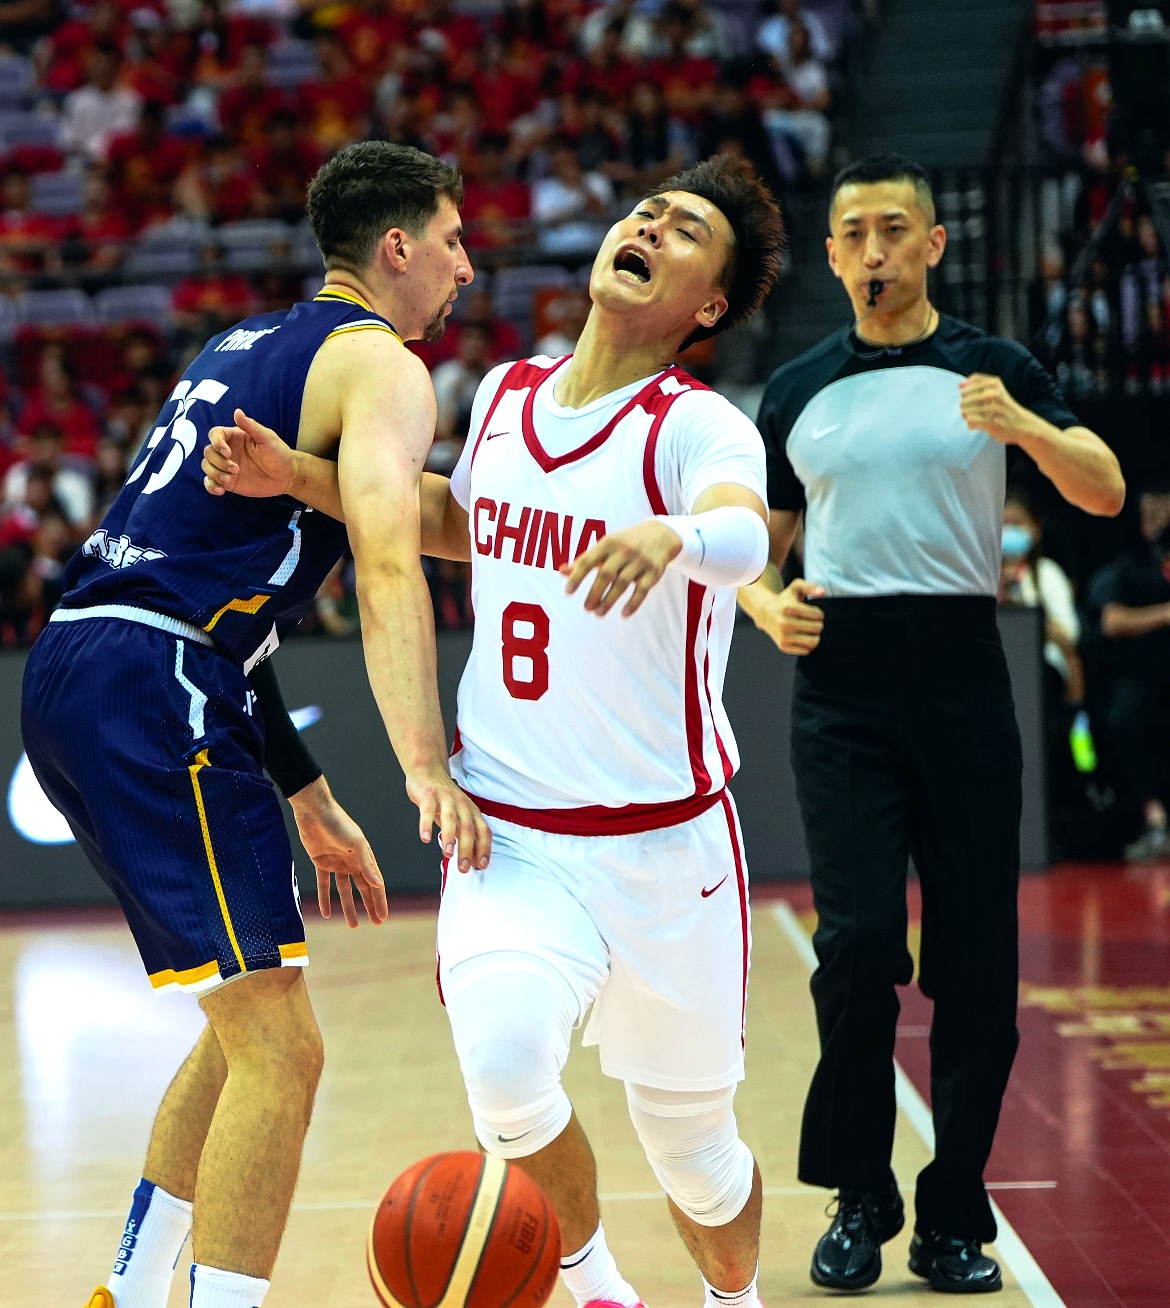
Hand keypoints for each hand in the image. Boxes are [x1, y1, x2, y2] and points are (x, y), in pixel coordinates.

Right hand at [203, 408, 295, 498]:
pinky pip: (211, 483)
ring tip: (229, 479)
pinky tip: (221, 490)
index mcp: (235, 437)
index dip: (216, 442)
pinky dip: (211, 486)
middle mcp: (228, 451)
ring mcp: (226, 467)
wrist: (287, 476)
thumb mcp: (267, 438)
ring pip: (207, 467)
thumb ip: (251, 426)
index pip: (215, 434)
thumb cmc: (279, 454)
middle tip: (236, 469)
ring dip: (214, 474)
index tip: (227, 452)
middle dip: (218, 461)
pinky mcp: (229, 482)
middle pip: (208, 452)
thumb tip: (237, 411)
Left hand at [289, 777, 387, 927]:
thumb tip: (379, 884)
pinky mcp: (321, 863)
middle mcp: (353, 862)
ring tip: (353, 925)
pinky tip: (327, 912)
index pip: (375, 884)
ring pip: (345, 890)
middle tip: (375, 923)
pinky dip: (325, 898)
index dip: (379, 901)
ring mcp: (337, 863)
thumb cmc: (339, 824)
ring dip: (348, 907)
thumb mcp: (355, 845)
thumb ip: (366, 865)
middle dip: (369, 906)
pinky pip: (324, 885)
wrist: (315, 812)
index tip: (382, 918)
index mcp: (365, 857)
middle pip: (363, 889)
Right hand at [406, 765, 491, 872]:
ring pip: (451, 819)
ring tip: (448, 853)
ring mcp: (445, 798)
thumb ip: (463, 834)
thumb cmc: (443, 797)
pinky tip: (425, 838)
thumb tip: (471, 859)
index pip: (483, 830)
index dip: (484, 848)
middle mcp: (461, 804)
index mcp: (471, 810)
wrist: (427, 770)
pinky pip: (428, 810)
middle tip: (464, 868)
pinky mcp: (428, 794)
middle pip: (468, 828)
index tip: (482, 865)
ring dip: (451, 837)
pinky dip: (426, 825)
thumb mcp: (458, 815)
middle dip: (468, 849)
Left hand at [561, 520, 681, 616]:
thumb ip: (585, 559)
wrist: (661, 534)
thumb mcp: (605, 546)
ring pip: (622, 583)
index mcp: (608, 543)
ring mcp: (640, 561)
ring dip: (609, 600)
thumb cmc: (625, 542)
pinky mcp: (654, 572)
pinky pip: (642, 590)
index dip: (577, 577)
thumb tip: (562, 571)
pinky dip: (633, 603)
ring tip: (598, 613)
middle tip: (586, 608)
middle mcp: (624, 551)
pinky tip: (624, 614)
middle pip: (605, 574)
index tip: (568, 592)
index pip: (588, 561)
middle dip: (594, 593)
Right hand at [753, 578, 825, 653]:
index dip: (819, 614)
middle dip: (818, 624)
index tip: (813, 613)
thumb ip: (810, 586)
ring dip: (815, 636)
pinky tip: (802, 638)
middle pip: (817, 628)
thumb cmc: (785, 600)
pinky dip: (808, 645)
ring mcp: (783, 636)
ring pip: (814, 641)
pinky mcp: (783, 646)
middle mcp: (785, 623)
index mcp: (789, 608)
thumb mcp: (796, 588)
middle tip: (811, 622)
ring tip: (809, 631)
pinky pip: (806, 651)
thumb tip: (823, 592)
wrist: (765, 614)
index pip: (818, 615)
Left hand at [959, 374, 1033, 445]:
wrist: (1023, 425)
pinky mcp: (991, 423)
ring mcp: (993, 409)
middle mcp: (994, 394)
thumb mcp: (997, 392)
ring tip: (973, 417)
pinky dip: (971, 424)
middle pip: (964, 397)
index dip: (966, 389)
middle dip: (964, 404)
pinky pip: (970, 421)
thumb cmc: (1005, 408)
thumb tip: (959, 384)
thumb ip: (979, 386)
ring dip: (966, 415)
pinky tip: (976, 424)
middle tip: (971, 410)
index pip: (973, 381)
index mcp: (995, 384)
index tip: (967, 396)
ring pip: (965, 410)